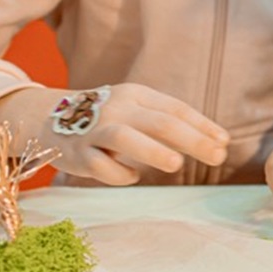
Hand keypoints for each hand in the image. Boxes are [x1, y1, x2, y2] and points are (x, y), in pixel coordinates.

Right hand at [0, 84, 228, 185]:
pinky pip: (101, 166)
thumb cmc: (107, 118)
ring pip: (126, 138)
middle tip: (217, 157)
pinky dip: (120, 174)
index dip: (202, 125)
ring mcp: (95, 130)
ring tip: (176, 165)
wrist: (48, 118)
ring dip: (153, 151)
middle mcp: (117, 108)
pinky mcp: (77, 153)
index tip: (224, 142)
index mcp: (136, 94)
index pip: (175, 108)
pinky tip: (132, 177)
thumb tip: (216, 142)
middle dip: (192, 140)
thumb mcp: (136, 109)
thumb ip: (168, 122)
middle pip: (159, 123)